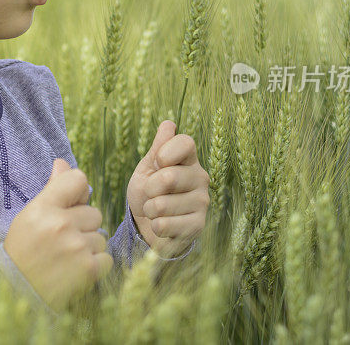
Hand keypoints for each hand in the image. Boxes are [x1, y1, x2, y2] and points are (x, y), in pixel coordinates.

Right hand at [4, 158, 112, 311]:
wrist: (18, 293)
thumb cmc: (23, 251)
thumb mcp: (30, 216)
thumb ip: (52, 189)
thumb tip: (62, 163)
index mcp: (43, 207)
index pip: (78, 179)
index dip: (77, 193)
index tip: (69, 207)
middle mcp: (61, 224)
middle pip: (94, 213)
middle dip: (82, 226)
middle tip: (61, 242)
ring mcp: (76, 247)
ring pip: (101, 236)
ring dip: (89, 247)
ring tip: (66, 258)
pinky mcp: (88, 269)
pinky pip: (107, 258)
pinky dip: (95, 265)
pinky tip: (75, 270)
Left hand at [126, 120, 209, 257]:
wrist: (148, 224)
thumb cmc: (148, 192)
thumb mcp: (147, 167)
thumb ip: (158, 147)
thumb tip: (169, 124)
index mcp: (188, 159)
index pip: (186, 142)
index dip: (164, 153)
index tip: (157, 163)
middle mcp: (201, 177)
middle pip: (168, 177)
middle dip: (148, 188)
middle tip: (150, 194)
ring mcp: (202, 202)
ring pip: (162, 205)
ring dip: (149, 210)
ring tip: (156, 211)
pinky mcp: (198, 225)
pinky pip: (163, 225)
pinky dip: (154, 226)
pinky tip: (162, 224)